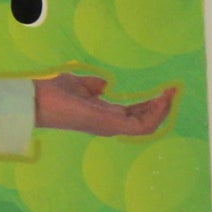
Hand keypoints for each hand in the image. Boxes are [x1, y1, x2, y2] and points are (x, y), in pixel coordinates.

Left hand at [32, 73, 174, 136]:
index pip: (136, 115)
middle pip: (145, 121)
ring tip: (170, 94)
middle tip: (174, 90)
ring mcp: (109, 127)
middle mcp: (109, 124)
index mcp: (104, 115)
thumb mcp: (80, 86)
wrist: (37, 97)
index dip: (152, 103)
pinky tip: (160, 98)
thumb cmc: (53, 92)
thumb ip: (94, 86)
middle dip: (162, 107)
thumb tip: (104, 84)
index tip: (166, 89)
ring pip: (146, 127)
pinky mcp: (108, 126)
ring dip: (161, 111)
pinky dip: (154, 114)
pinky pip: (140, 127)